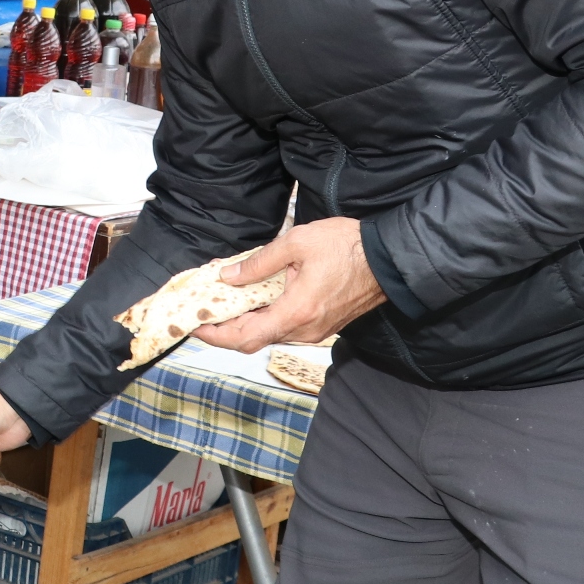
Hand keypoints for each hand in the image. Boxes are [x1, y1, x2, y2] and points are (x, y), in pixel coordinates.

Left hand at [190, 216, 384, 351]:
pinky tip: (252, 299)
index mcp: (295, 313)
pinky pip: (285, 327)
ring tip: (222, 302)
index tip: (194, 325)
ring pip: (268, 334)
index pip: (245, 337)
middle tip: (201, 313)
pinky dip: (264, 317)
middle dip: (223, 329)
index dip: (215, 335)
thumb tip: (228, 276)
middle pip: (253, 340)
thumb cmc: (346, 247)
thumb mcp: (296, 243)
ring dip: (243, 322)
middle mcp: (304, 330)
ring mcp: (315, 330)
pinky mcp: (322, 324)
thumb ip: (259, 262)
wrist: (389, 259)